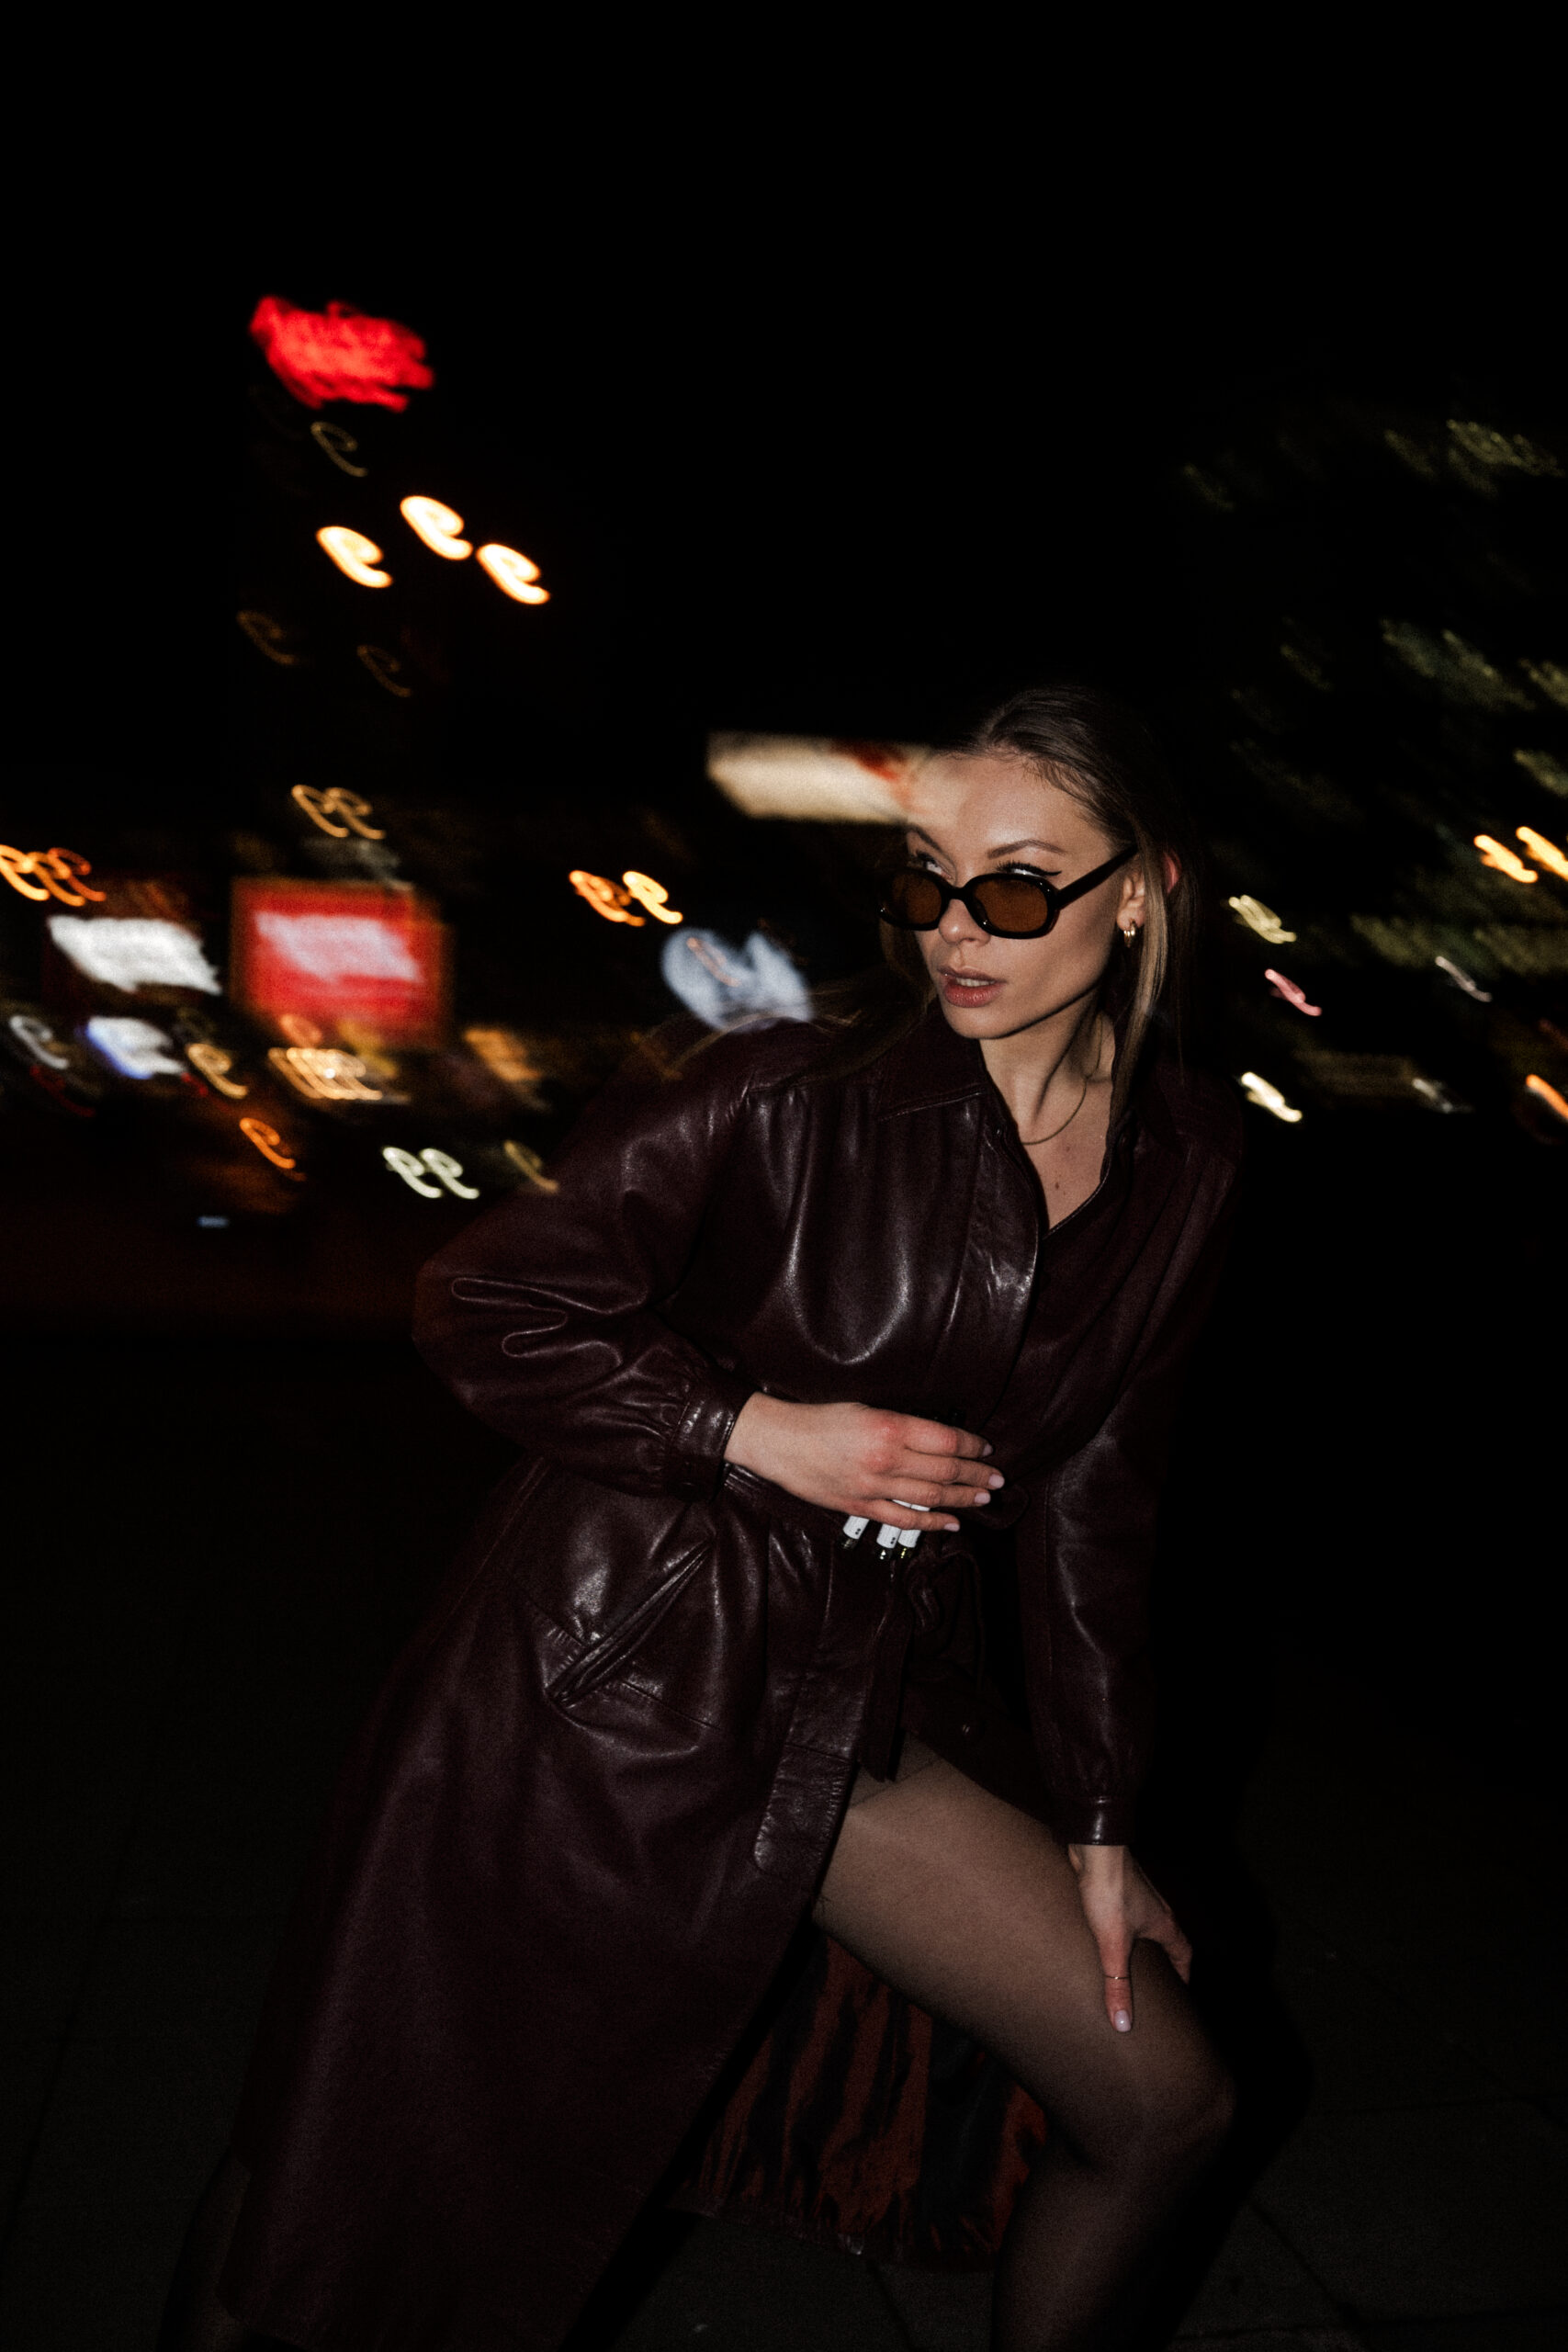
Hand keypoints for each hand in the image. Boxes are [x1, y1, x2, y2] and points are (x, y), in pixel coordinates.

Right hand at [724, 1395, 1001, 1530]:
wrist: (779, 1442)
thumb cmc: (820, 1419)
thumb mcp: (866, 1409)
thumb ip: (902, 1426)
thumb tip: (938, 1439)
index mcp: (889, 1427)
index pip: (945, 1439)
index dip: (971, 1445)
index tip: (985, 1448)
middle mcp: (886, 1458)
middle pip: (945, 1469)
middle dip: (976, 1474)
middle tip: (997, 1478)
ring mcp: (874, 1486)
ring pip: (931, 1497)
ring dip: (963, 1498)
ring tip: (984, 1497)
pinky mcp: (862, 1506)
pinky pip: (905, 1520)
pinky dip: (932, 1523)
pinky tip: (952, 1523)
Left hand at [1068, 1842, 1191, 2032]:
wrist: (1094, 1848)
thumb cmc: (1109, 1892)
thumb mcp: (1113, 1947)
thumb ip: (1117, 1985)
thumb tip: (1123, 2024)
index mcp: (1164, 1924)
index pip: (1183, 1954)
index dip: (1183, 1974)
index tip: (1181, 1992)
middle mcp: (1156, 1909)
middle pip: (1166, 1941)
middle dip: (1162, 1962)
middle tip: (1154, 1984)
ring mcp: (1137, 1896)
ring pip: (1144, 1926)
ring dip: (1140, 1944)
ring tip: (1126, 1963)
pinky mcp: (1116, 1888)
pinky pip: (1125, 1914)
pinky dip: (1120, 1928)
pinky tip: (1101, 1935)